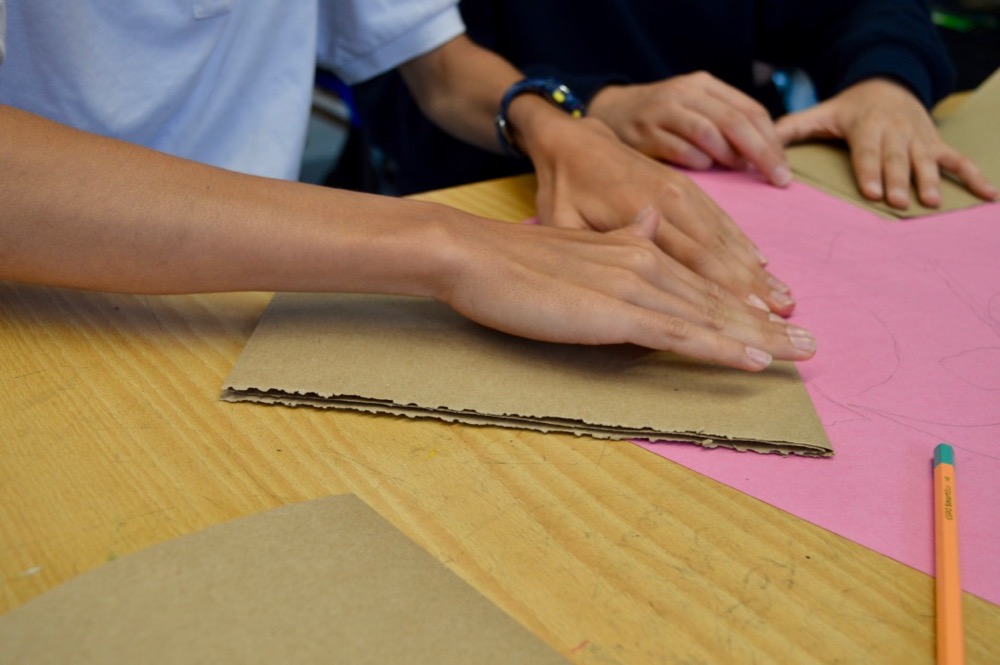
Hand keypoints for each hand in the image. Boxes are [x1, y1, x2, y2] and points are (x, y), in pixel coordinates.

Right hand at [438, 208, 815, 371]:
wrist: (474, 253)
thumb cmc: (512, 259)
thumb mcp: (574, 242)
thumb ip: (618, 238)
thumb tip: (652, 223)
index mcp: (636, 247)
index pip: (700, 280)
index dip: (743, 300)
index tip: (777, 316)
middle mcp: (645, 262)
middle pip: (718, 298)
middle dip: (768, 323)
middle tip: (811, 343)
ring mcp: (633, 286)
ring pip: (709, 316)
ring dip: (759, 337)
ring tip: (800, 353)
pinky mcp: (615, 312)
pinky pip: (680, 334)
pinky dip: (721, 347)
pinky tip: (752, 359)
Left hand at [511, 108, 796, 316]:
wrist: (571, 139)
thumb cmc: (562, 190)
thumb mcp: (562, 223)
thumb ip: (595, 252)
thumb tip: (624, 287)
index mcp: (640, 217)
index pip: (694, 271)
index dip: (728, 304)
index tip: (757, 332)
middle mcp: (671, 204)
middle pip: (722, 261)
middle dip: (758, 299)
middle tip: (792, 328)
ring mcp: (683, 194)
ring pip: (728, 242)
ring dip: (759, 276)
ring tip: (787, 304)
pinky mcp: (687, 188)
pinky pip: (724, 221)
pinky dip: (745, 247)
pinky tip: (763, 267)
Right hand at [588, 71, 791, 186]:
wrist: (609, 111)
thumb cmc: (662, 118)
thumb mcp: (694, 108)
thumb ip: (725, 126)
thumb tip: (765, 157)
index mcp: (704, 85)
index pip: (749, 110)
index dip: (772, 140)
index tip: (785, 169)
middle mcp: (685, 93)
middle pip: (734, 121)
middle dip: (762, 153)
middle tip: (778, 179)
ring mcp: (662, 111)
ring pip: (708, 133)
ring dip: (729, 157)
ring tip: (738, 172)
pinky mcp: (644, 133)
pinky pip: (680, 150)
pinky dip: (698, 163)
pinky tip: (704, 170)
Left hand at [776, 78, 997, 208]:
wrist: (887, 83)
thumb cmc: (848, 109)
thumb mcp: (820, 113)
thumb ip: (791, 129)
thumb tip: (757, 145)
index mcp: (866, 126)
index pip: (867, 151)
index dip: (870, 170)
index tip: (871, 191)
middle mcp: (896, 131)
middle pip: (898, 159)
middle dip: (899, 180)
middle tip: (899, 203)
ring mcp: (920, 137)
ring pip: (926, 160)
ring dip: (930, 180)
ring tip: (931, 202)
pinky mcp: (936, 143)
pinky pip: (957, 159)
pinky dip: (973, 176)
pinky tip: (988, 195)